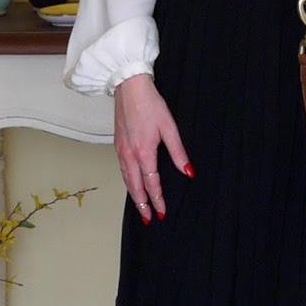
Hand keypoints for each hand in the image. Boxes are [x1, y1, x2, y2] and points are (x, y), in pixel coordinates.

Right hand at [113, 73, 191, 223]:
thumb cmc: (149, 104)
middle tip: (148, 219)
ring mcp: (121, 150)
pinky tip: (131, 184)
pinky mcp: (117, 144)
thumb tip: (188, 172)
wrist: (129, 87)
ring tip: (140, 207)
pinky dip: (127, 182)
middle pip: (135, 186)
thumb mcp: (169, 127)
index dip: (157, 199)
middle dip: (142, 204)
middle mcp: (129, 154)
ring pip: (126, 179)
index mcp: (144, 152)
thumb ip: (178, 152)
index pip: (152, 183)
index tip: (161, 212)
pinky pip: (122, 169)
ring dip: (133, 195)